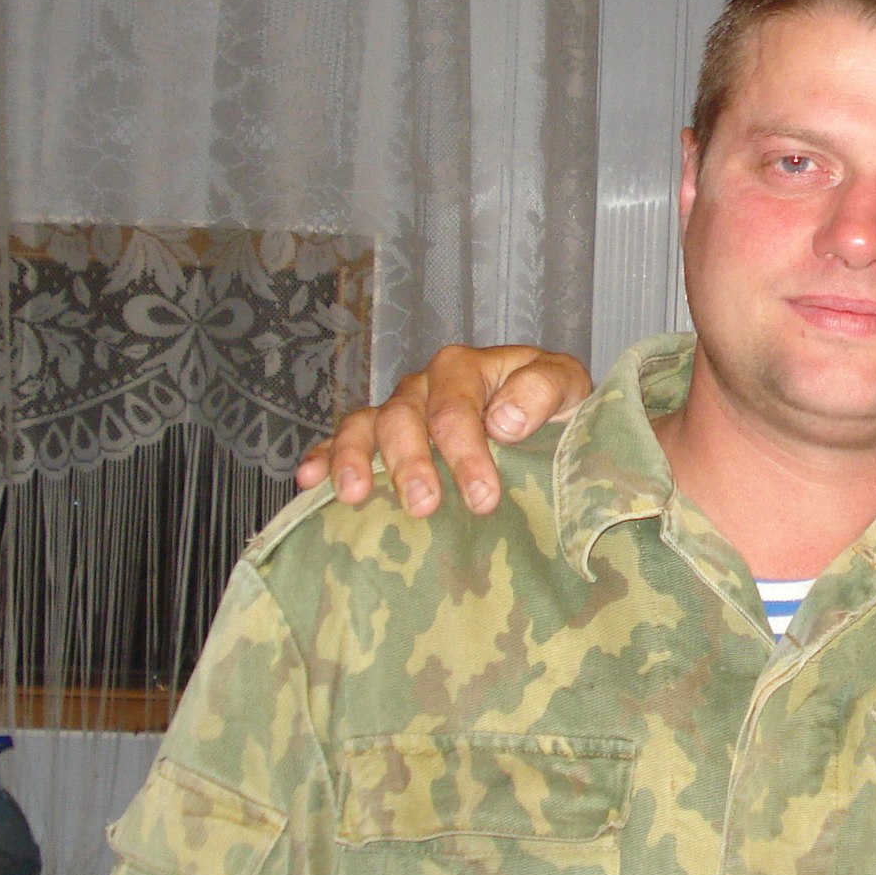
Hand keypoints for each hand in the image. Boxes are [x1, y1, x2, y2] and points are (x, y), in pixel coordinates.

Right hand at [295, 344, 595, 515]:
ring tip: (354, 496)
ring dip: (357, 459)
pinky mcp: (379, 435)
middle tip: (424, 505)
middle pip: (404, 419)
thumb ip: (542, 390)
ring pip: (366, 425)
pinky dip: (324, 457)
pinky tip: (309, 482)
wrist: (546, 415)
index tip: (482, 498)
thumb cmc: (553, 403)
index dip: (466, 454)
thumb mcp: (566, 384)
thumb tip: (504, 422)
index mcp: (467, 368)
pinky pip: (342, 439)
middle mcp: (424, 385)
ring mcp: (397, 408)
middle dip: (412, 463)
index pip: (456, 409)